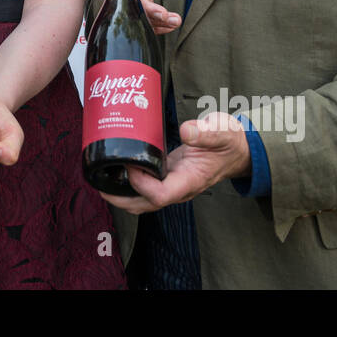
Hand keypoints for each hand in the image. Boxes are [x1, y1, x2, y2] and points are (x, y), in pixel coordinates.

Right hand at [93, 0, 180, 34]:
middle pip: (123, 2)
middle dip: (142, 10)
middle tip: (160, 12)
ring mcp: (125, 5)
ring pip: (136, 16)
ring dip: (156, 20)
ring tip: (172, 19)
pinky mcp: (135, 14)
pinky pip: (145, 22)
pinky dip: (160, 26)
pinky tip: (171, 24)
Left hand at [99, 112, 251, 213]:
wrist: (238, 150)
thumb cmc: (229, 142)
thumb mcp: (222, 132)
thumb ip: (206, 132)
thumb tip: (187, 131)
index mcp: (190, 181)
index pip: (160, 195)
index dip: (141, 184)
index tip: (131, 163)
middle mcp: (179, 188)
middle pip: (145, 205)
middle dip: (120, 199)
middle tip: (98, 183)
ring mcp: (173, 184)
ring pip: (143, 200)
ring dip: (121, 193)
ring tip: (101, 177)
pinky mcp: (168, 176)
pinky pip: (146, 187)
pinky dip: (129, 181)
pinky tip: (118, 167)